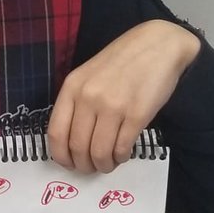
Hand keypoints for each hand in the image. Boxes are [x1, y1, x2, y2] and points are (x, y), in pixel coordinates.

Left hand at [48, 21, 200, 172]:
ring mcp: (113, 106)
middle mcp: (89, 97)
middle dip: (84, 165)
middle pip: (77, 147)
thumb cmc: (122, 61)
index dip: (61, 156)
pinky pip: (122, 148)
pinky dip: (121, 157)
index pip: (56, 133)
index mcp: (73, 87)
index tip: (69, 164)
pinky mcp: (137, 114)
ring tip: (109, 162)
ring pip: (99, 152)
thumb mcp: (89, 75)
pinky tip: (123, 153)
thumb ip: (78, 102)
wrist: (157, 45)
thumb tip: (72, 142)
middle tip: (92, 167)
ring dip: (103, 164)